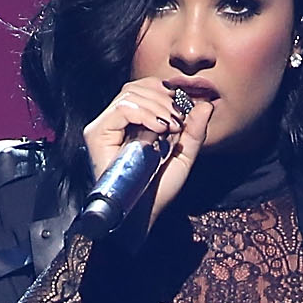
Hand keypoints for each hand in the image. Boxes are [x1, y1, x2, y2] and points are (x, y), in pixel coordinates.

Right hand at [82, 79, 218, 228]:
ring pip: (129, 95)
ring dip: (156, 106)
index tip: (185, 107)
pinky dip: (143, 113)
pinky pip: (121, 109)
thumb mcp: (184, 156)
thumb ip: (195, 131)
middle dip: (164, 97)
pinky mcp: (97, 134)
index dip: (167, 91)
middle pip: (137, 87)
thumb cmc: (159, 190)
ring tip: (170, 126)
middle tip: (178, 120)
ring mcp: (104, 126)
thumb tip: (206, 103)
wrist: (142, 214)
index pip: (146, 89)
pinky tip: (158, 128)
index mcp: (134, 123)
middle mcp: (116, 122)